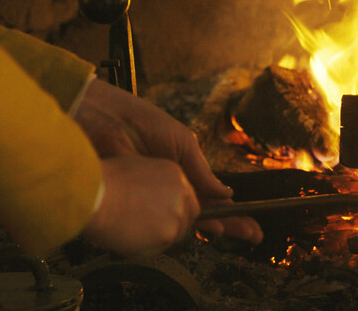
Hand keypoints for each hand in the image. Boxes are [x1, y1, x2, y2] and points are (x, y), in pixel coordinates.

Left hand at [75, 79, 262, 244]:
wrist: (104, 121)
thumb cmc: (140, 122)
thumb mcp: (181, 142)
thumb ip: (202, 171)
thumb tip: (226, 193)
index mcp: (183, 170)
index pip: (211, 195)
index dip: (231, 209)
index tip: (250, 222)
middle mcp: (171, 188)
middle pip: (205, 211)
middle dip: (231, 223)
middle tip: (253, 234)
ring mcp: (156, 198)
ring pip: (187, 220)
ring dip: (214, 228)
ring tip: (236, 235)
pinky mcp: (139, 206)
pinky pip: (163, 220)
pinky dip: (184, 227)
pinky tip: (202, 233)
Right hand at [83, 155, 199, 258]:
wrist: (94, 195)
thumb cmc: (105, 181)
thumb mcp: (136, 167)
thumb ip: (154, 182)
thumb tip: (151, 195)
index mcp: (176, 175)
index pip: (187, 198)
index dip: (174, 210)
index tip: (160, 215)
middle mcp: (182, 194)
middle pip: (187, 218)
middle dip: (170, 226)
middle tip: (147, 228)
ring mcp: (177, 216)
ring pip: (173, 236)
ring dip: (155, 238)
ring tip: (129, 229)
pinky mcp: (167, 235)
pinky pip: (158, 249)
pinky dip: (143, 249)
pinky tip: (126, 237)